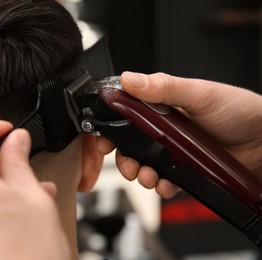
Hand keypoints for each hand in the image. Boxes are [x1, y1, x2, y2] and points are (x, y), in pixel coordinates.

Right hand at [97, 71, 261, 197]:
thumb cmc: (238, 110)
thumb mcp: (199, 94)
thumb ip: (163, 87)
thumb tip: (130, 79)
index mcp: (162, 106)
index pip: (127, 113)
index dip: (111, 125)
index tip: (103, 136)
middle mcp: (165, 129)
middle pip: (130, 143)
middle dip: (122, 156)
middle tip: (126, 162)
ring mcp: (174, 150)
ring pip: (143, 164)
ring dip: (139, 173)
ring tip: (146, 176)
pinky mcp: (185, 170)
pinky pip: (165, 180)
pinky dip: (161, 186)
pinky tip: (165, 184)